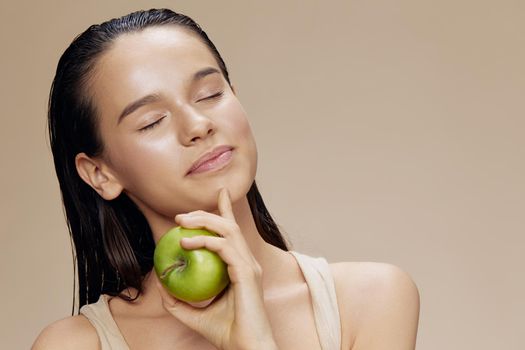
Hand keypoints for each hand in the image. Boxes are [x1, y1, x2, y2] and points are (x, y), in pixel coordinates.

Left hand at [154, 187, 277, 349]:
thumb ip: (177, 301)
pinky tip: (186, 243)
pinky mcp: (247, 272)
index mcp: (241, 266)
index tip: (219, 193)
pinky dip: (205, 241)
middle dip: (206, 213)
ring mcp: (249, 265)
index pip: (233, 232)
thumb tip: (160, 283)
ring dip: (204, 221)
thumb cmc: (227, 332)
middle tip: (181, 215)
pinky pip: (225, 248)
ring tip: (181, 222)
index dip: (226, 210)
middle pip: (229, 225)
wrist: (245, 347)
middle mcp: (248, 261)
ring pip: (228, 230)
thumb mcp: (193, 314)